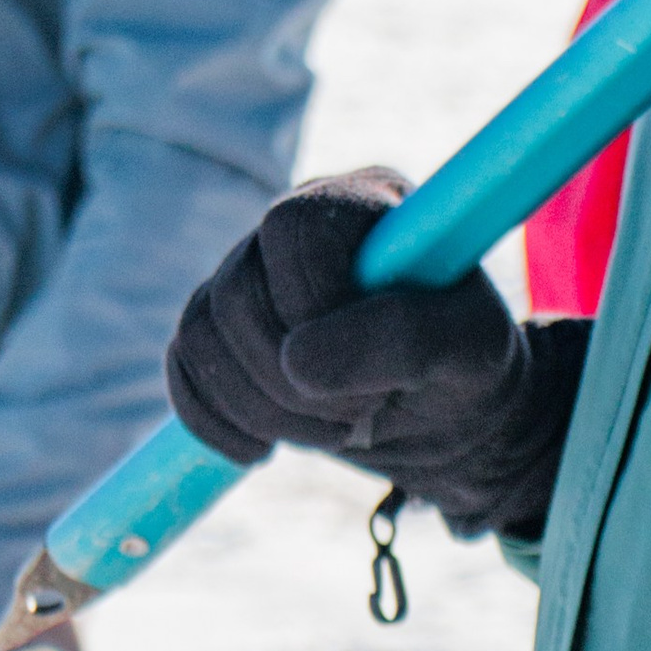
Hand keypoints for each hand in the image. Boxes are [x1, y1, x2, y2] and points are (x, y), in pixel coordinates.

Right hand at [166, 171, 584, 540]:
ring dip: (262, 407)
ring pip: (200, 331)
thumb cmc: (468, 370)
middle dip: (294, 377)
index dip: (315, 305)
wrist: (449, 418)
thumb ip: (403, 338)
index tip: (375, 369)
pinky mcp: (223, 330)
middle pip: (237, 289)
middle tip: (363, 416)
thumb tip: (300, 361)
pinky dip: (214, 420)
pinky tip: (263, 450)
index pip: (293, 226)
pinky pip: (181, 367)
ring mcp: (251, 275)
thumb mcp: (468, 351)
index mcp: (362, 200)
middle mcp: (296, 225)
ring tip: (335, 430)